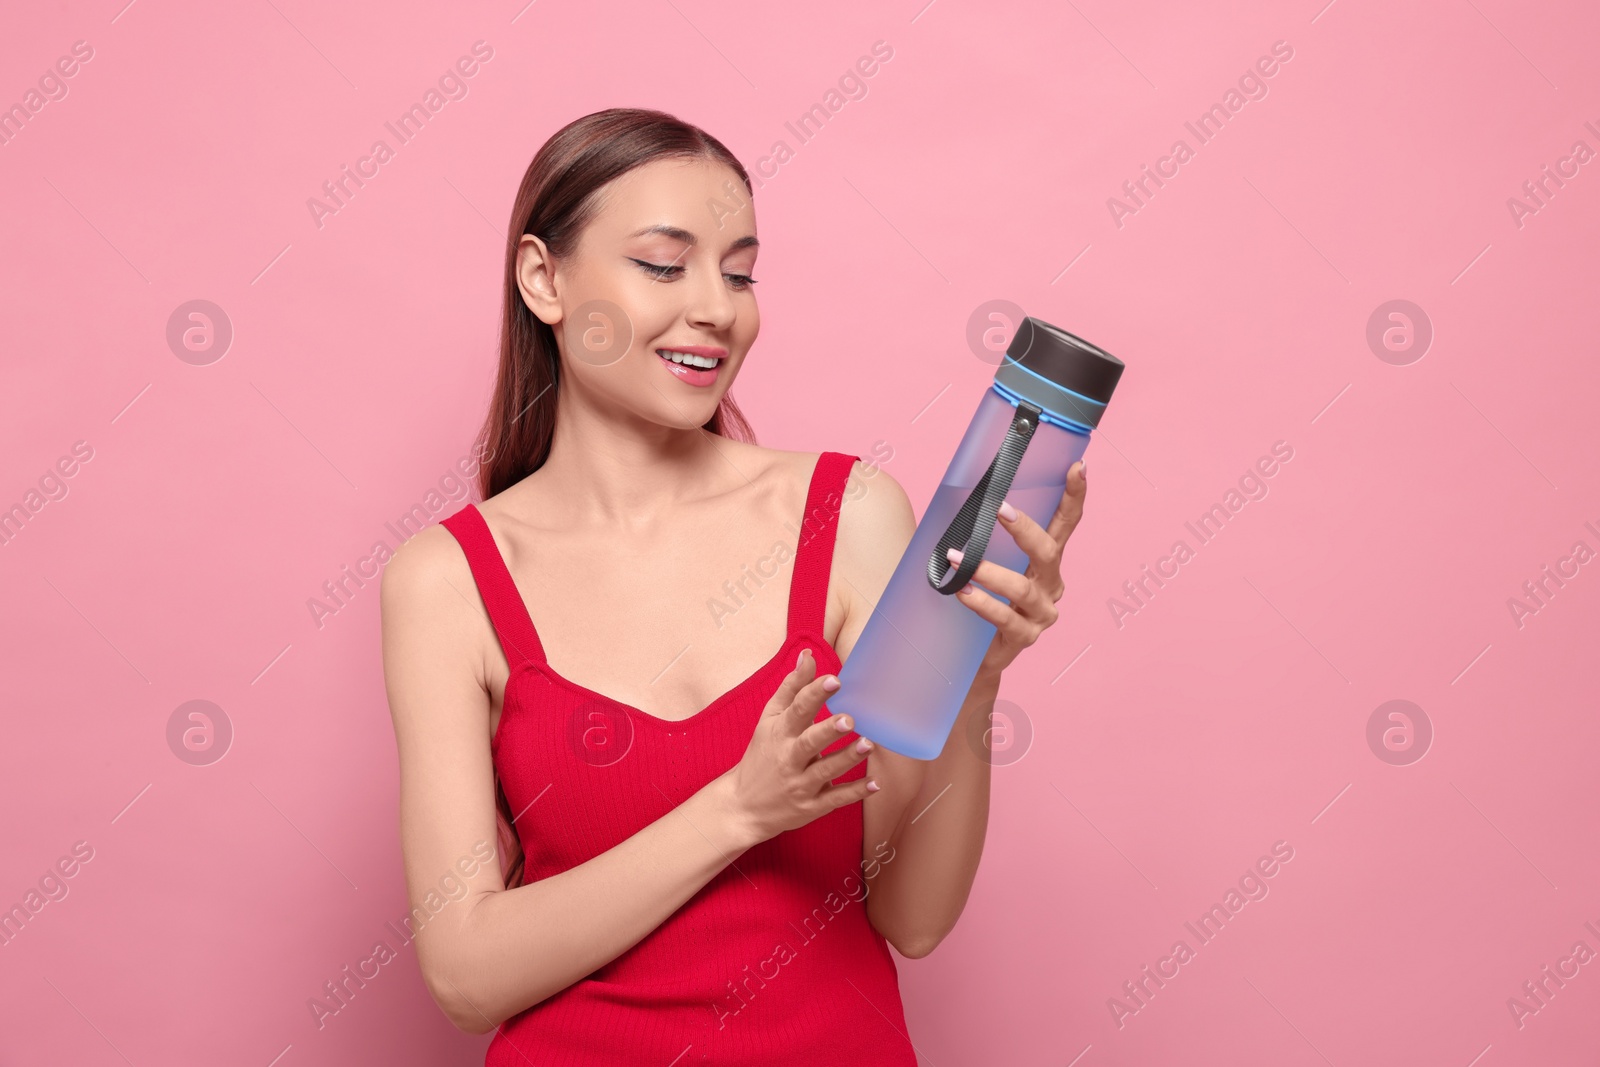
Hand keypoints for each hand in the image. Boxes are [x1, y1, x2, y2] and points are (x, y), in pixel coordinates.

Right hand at [718, 648, 878, 846]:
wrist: (741, 806)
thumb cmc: (761, 756)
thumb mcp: (769, 720)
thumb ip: (791, 688)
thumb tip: (809, 655)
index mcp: (779, 733)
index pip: (796, 710)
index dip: (814, 694)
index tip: (834, 680)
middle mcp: (788, 758)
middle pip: (809, 742)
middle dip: (828, 731)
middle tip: (849, 718)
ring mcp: (800, 785)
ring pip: (825, 771)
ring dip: (847, 758)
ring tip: (867, 745)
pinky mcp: (810, 807)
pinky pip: (835, 799)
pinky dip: (855, 792)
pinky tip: (875, 783)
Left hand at [947, 459, 1087, 677]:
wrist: (977, 657)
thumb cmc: (983, 598)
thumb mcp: (989, 564)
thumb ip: (983, 537)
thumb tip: (956, 497)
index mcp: (1046, 561)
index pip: (1066, 524)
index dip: (1075, 496)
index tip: (1079, 467)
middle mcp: (1050, 584)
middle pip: (1047, 551)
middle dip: (1024, 528)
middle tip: (997, 508)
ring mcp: (1041, 613)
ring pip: (1021, 587)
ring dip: (987, 570)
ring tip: (956, 558)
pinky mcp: (1024, 637)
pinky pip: (1004, 617)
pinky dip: (982, 603)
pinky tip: (962, 592)